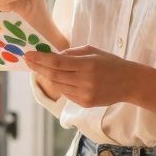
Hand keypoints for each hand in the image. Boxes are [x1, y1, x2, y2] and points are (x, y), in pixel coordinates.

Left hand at [23, 46, 140, 107]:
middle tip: (27, 60)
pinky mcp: (84, 103)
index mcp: (88, 65)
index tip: (27, 54)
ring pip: (57, 85)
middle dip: (37, 67)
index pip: (57, 63)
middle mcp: (85, 81)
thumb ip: (72, 53)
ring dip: (45, 76)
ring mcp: (84, 94)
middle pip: (54, 75)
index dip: (40, 59)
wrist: (129, 83)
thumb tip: (52, 56)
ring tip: (37, 67)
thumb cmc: (110, 63)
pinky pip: (65, 93)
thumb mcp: (92, 51)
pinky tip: (55, 78)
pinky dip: (58, 84)